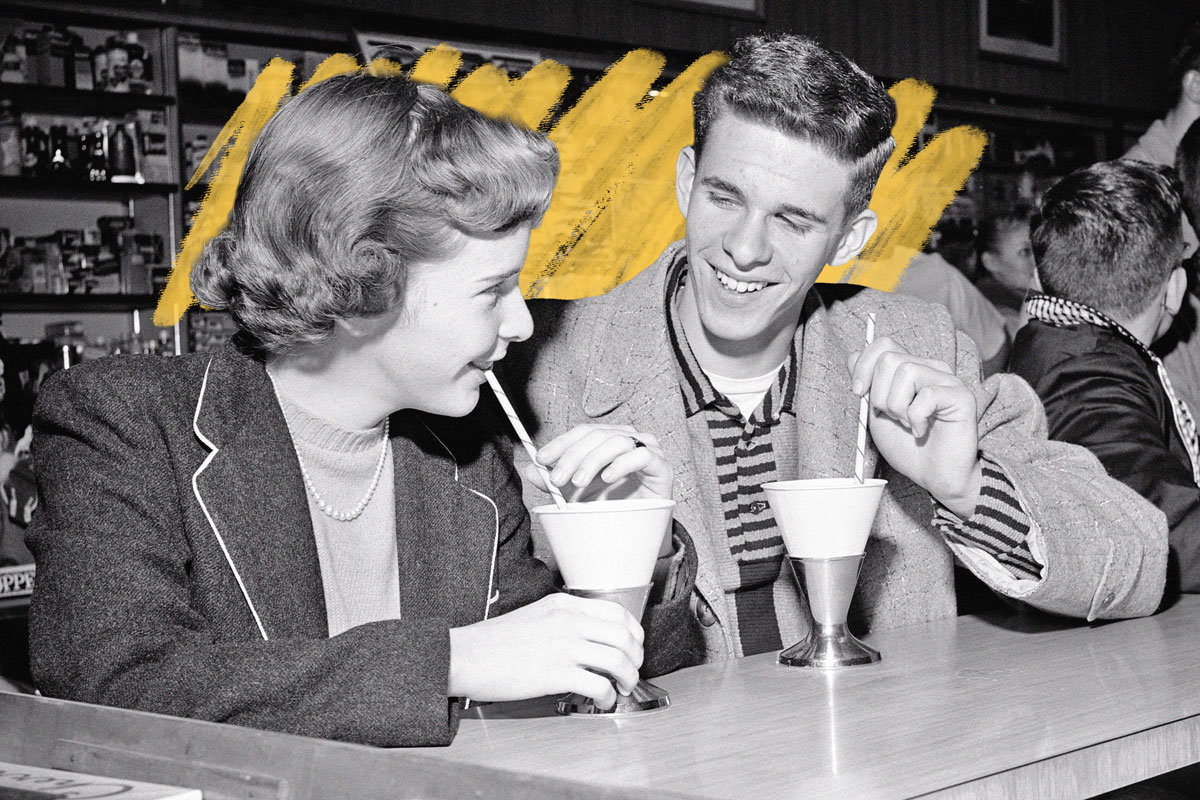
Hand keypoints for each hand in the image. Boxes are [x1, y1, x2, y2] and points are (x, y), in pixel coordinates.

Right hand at [448, 593, 643, 707]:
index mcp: (564, 605)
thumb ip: (565, 620)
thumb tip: (592, 639)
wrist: (465, 656)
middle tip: (632, 672)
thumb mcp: (536, 615)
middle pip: (624, 636)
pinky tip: (601, 701)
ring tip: (621, 689)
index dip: (634, 633)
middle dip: (636, 659)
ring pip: (618, 660)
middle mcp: (568, 621)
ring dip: (627, 678)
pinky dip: (607, 697)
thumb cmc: (495, 641)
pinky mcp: (555, 674)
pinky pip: (598, 685)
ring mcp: (563, 646)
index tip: (634, 647)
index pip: (618, 612)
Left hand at [524, 424, 672, 501]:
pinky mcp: (661, 466)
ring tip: (578, 482)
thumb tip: (529, 470)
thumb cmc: (609, 505)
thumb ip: (554, 481)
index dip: (561, 443)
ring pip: (617, 441)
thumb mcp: (575, 494)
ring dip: (593, 461)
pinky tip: (608, 478)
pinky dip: (622, 465)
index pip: (582, 432)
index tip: (541, 459)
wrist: (638, 529)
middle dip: (573, 456)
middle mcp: (628, 438)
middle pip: (597, 435)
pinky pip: (642, 455)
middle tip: (557, 478)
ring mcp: (647, 449)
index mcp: (607, 438)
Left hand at [847, 337, 982, 517]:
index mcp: (911, 369)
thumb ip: (867, 386)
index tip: (859, 393)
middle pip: (890, 358)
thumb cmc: (908, 447)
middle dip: (879, 394)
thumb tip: (853, 356)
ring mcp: (948, 380)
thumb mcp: (876, 414)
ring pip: (906, 372)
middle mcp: (931, 368)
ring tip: (907, 423)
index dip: (864, 365)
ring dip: (897, 406)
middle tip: (892, 417)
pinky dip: (915, 418)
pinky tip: (920, 431)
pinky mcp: (962, 396)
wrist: (935, 477)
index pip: (883, 345)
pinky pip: (926, 395)